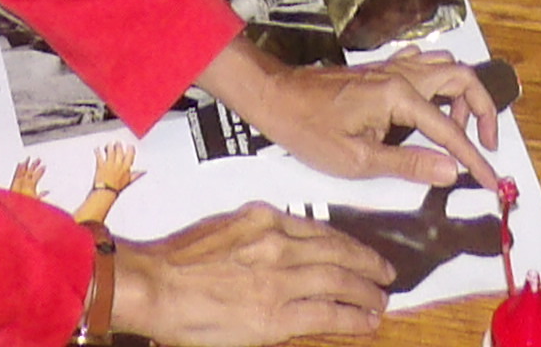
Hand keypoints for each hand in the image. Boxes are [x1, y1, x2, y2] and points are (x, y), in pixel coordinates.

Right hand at [107, 204, 394, 345]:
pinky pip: (326, 314)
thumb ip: (259, 235)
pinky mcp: (275, 313)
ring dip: (366, 291)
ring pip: (339, 281)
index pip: (320, 230)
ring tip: (381, 300)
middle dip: (367, 264)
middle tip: (386, 274)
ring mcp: (279, 278)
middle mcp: (278, 243)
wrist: (154, 286)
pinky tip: (366, 320)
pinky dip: (352, 317)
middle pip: (338, 252)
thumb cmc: (178, 262)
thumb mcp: (226, 230)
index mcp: (264, 220)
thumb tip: (287, 250)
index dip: (348, 243)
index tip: (362, 252)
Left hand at [203, 42, 502, 189]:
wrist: (277, 98)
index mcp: (399, 97)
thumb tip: (451, 171)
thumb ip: (409, 163)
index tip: (492, 180)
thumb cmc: (310, 130)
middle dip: (483, 111)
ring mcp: (392, 67)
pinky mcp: (382, 69)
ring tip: (457, 130)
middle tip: (485, 146)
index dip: (475, 158)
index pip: (450, 131)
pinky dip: (441, 81)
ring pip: (447, 67)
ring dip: (462, 95)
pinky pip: (424, 63)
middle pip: (462, 79)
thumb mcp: (358, 160)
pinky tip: (433, 105)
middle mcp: (401, 75)